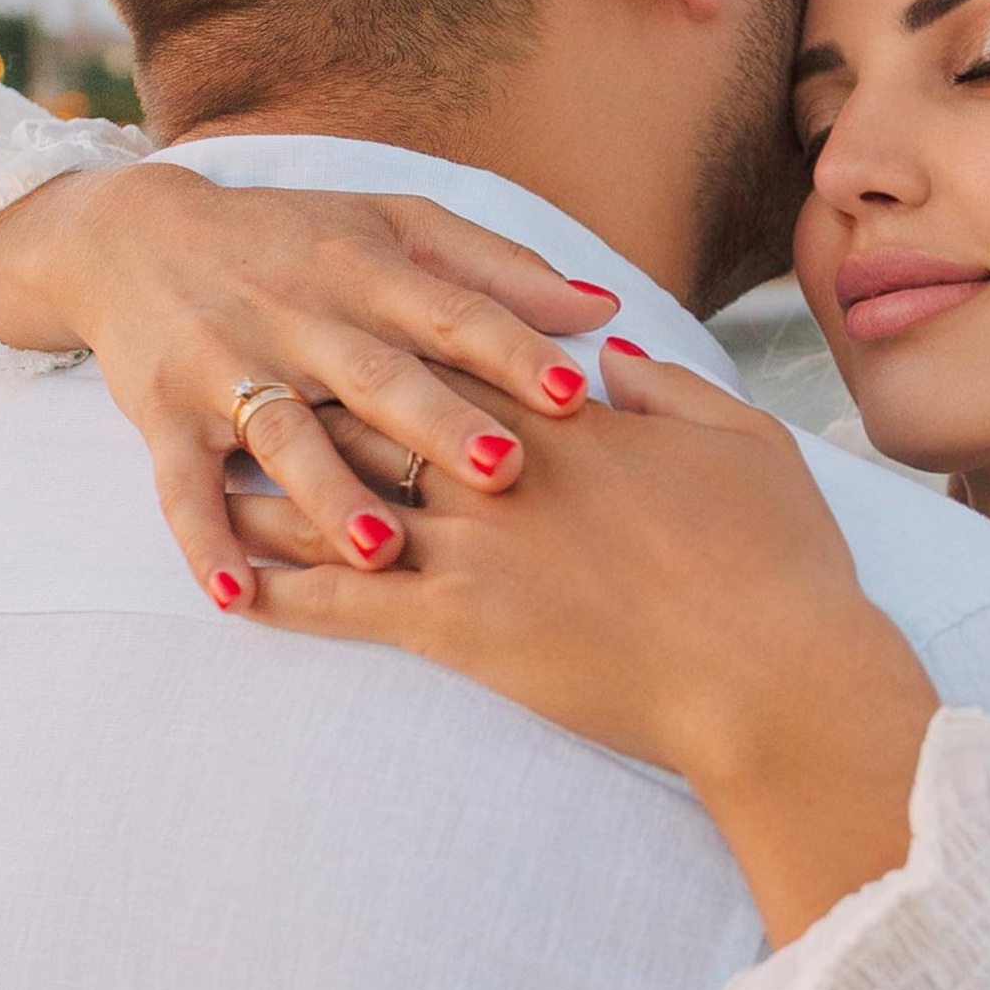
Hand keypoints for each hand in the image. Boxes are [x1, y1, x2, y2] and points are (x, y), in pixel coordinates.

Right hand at [0, 164, 619, 609]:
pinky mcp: (166, 417)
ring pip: (285, 437)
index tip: (574, 392)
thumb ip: (498, 271)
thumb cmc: (296, 240)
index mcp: (366, 271)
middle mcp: (301, 319)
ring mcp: (228, 369)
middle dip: (437, 423)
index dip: (511, 351)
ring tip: (379, 548)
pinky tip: (236, 594)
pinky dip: (205, 540)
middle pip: (376, 377)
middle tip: (502, 469)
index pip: (450, 313)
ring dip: (328, 494)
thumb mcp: (395, 227)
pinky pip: (182, 486)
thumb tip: (604, 308)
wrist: (134, 236)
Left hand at [228, 353, 942, 943]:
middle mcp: (501, 469)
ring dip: (268, 482)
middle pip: (379, 409)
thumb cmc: (781, 563)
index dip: (404, 334)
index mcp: (572, 421)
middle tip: (247, 365)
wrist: (775, 676)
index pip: (462, 355)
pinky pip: (336, 603)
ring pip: (337, 497)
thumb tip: (611, 358)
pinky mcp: (452, 627)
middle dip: (309, 386)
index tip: (352, 313)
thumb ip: (671, 391)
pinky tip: (226, 586)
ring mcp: (468, 547)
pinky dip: (275, 588)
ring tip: (209, 463)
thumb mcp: (745, 445)